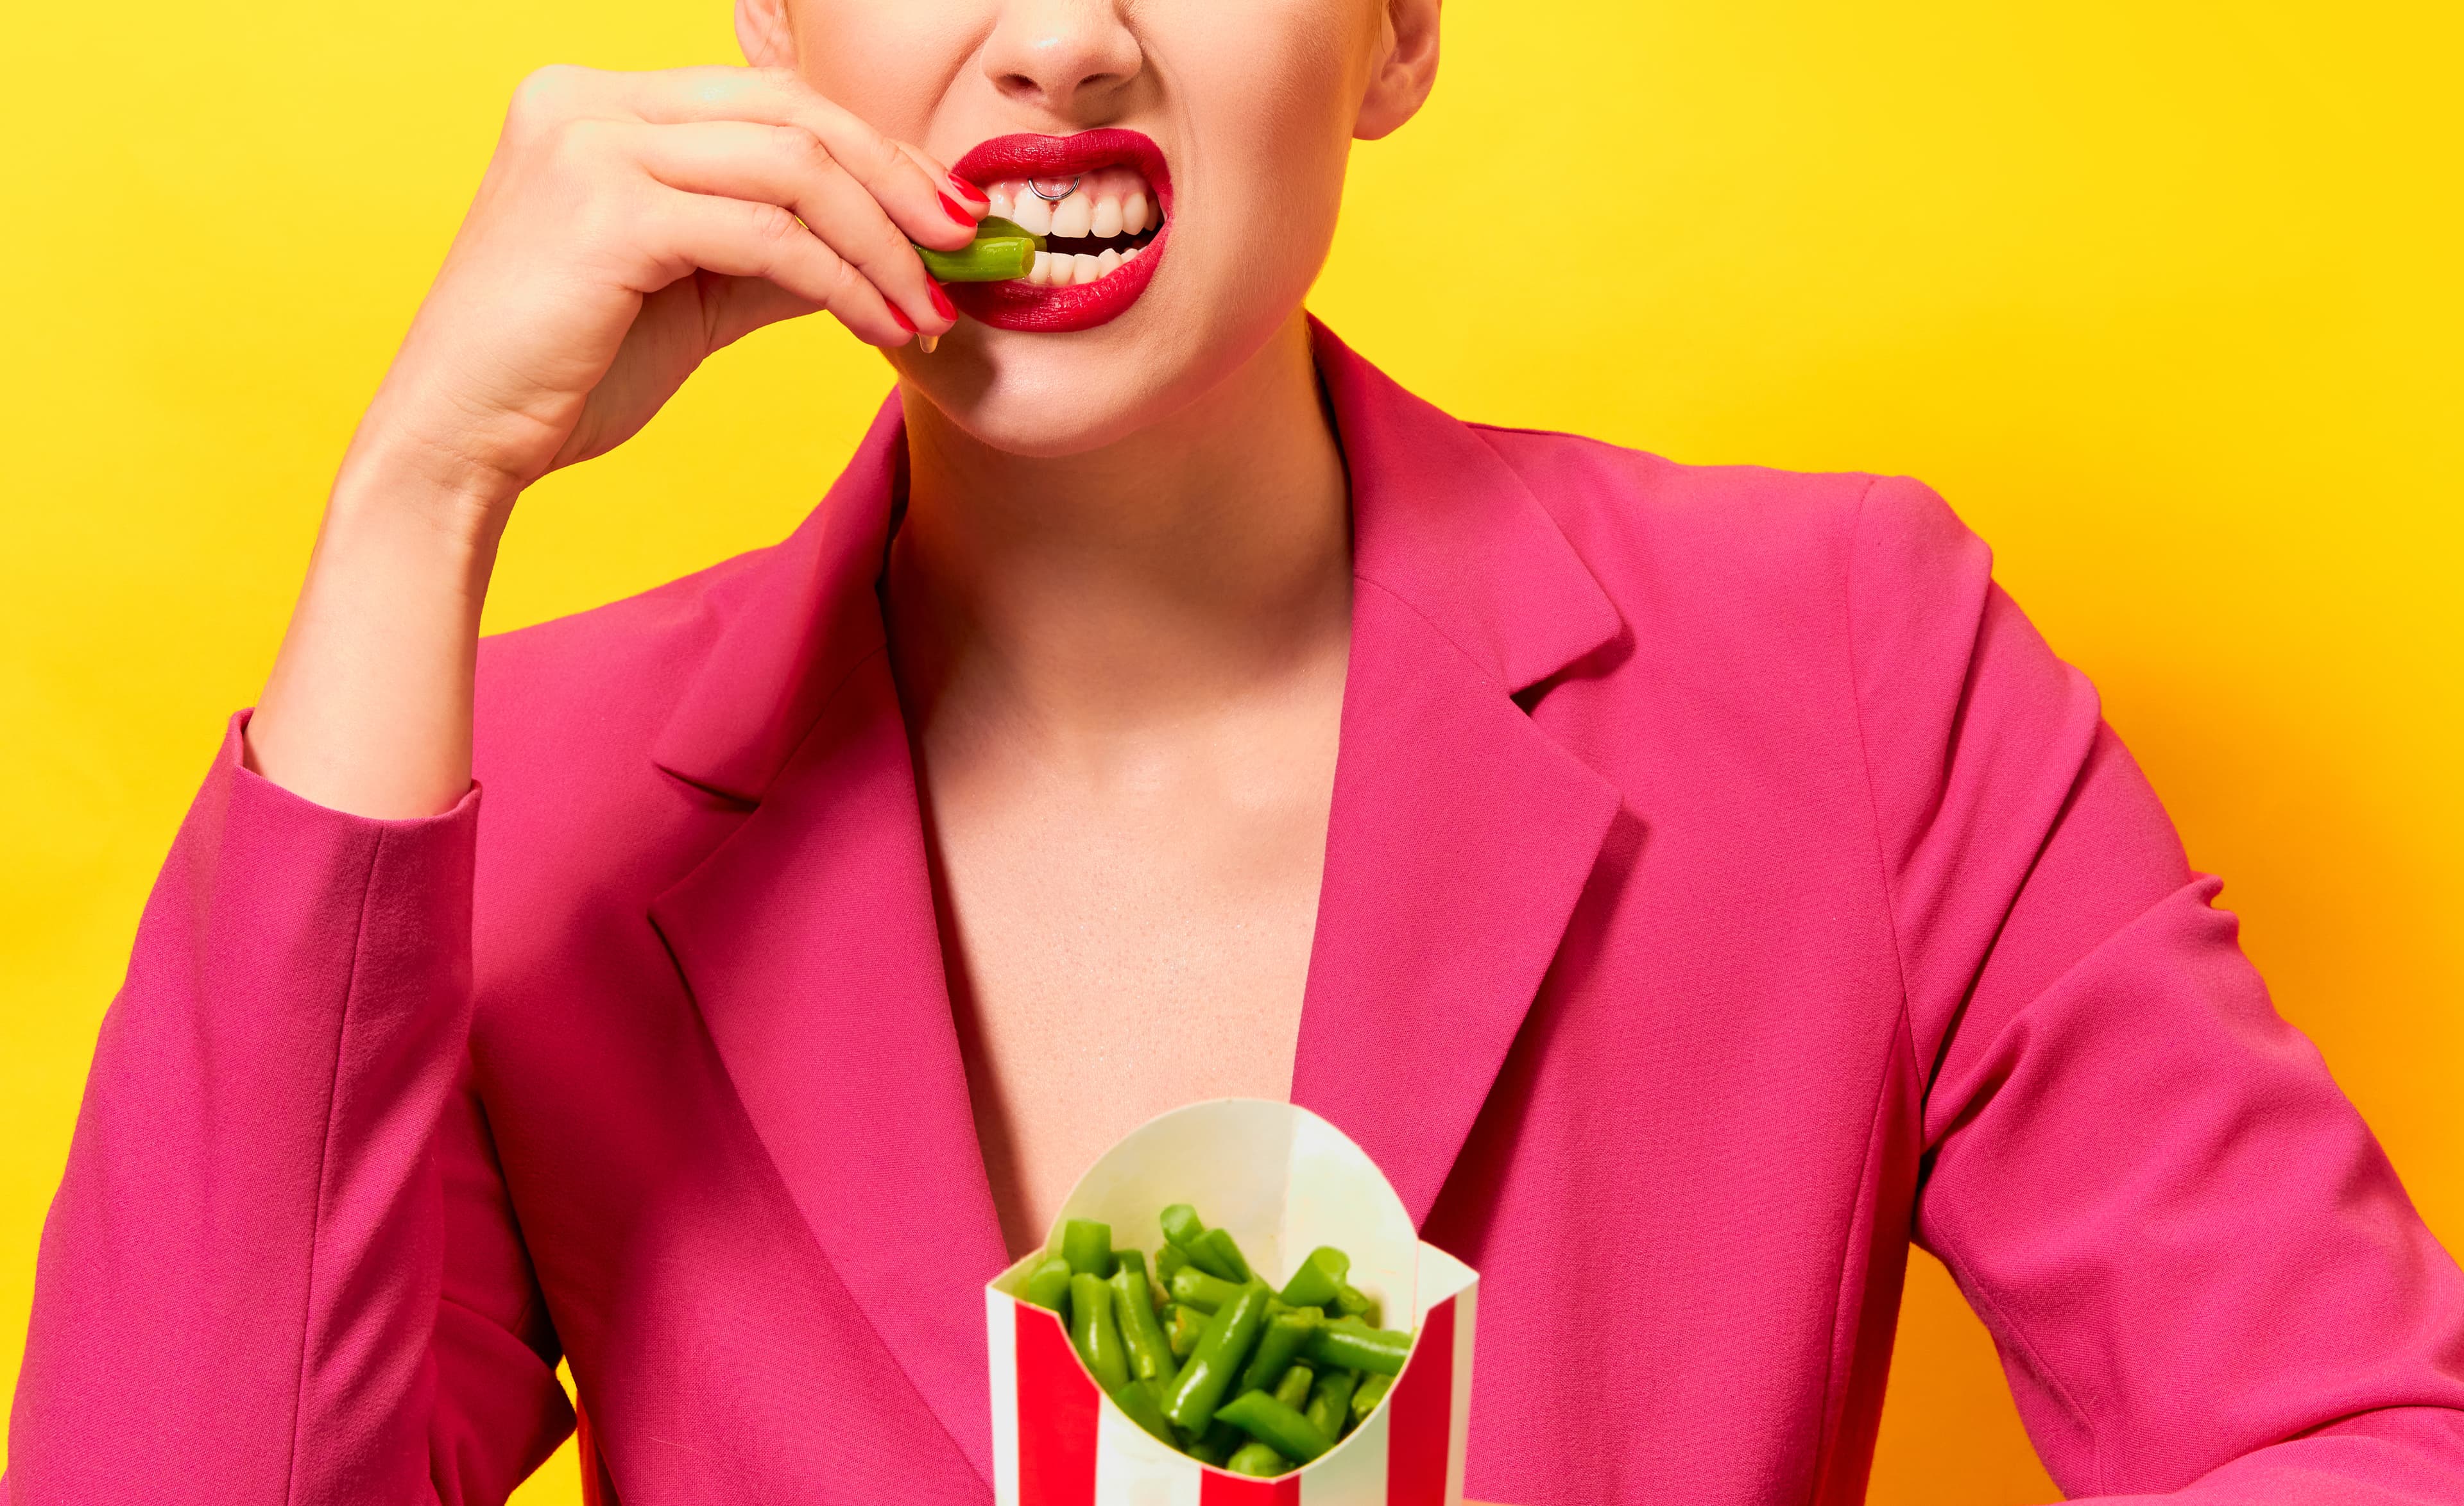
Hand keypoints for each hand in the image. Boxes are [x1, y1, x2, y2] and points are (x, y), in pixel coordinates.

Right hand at [359, 63, 979, 515]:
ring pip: (793, 170)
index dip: (874, 152)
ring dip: (883, 244)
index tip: (943, 215)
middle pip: (793, 115)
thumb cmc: (568, 372)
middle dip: (897, 183)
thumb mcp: (695, 289)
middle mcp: (584, 100)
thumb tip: (892, 240)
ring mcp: (588, 146)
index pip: (771, 101)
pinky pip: (768, 235)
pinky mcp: (604, 212)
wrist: (459, 442)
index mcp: (596, 102)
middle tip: (966, 247)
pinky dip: (844, 281)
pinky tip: (882, 330)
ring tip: (929, 309)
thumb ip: (778, 247)